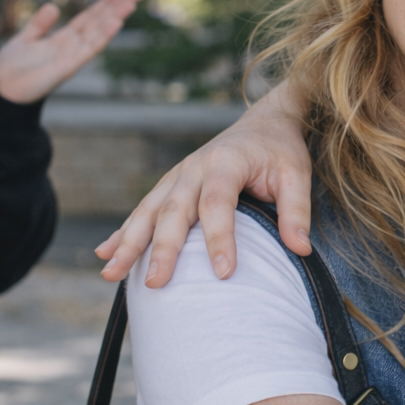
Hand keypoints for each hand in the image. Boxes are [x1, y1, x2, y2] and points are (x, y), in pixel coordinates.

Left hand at [0, 0, 141, 103]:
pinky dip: (103, 36)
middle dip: (115, 8)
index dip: (104, 5)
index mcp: (62, 41)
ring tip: (130, 3)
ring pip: (97, 34)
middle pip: (97, 24)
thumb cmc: (10, 69)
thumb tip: (54, 6)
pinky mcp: (65, 68)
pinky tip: (116, 23)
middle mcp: (70, 48)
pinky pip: (88, 50)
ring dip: (114, 18)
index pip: (89, 19)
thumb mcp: (25, 39)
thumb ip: (40, 24)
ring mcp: (70, 58)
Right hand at [96, 82, 314, 285]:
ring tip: (110, 273)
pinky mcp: (170, 185)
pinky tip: (105, 254)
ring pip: (148, 211)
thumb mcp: (297, 173)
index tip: (224, 272)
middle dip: (162, 247)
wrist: (263, 122)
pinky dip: (123, 232)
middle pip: (174, 210)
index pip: (218, 202)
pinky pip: (142, 210)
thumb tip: (300, 249)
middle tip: (155, 282)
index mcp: (226, 162)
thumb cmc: (280, 151)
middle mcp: (194, 167)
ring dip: (128, 243)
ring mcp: (177, 176)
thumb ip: (297, 210)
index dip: (219, 237)